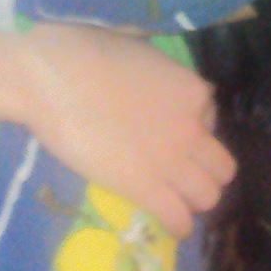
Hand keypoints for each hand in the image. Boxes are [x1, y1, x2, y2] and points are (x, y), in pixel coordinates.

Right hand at [9, 25, 234, 238]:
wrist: (47, 79)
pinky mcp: (143, 187)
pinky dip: (177, 225)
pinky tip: (169, 224)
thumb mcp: (137, 45)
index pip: (211, 116)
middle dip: (205, 169)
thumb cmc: (81, 50)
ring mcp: (170, 160)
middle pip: (222, 165)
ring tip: (175, 197)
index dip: (192, 124)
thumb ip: (157, 69)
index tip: (170, 127)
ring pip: (209, 196)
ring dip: (194, 198)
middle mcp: (191, 126)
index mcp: (191, 89)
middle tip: (180, 170)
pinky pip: (178, 218)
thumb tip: (154, 77)